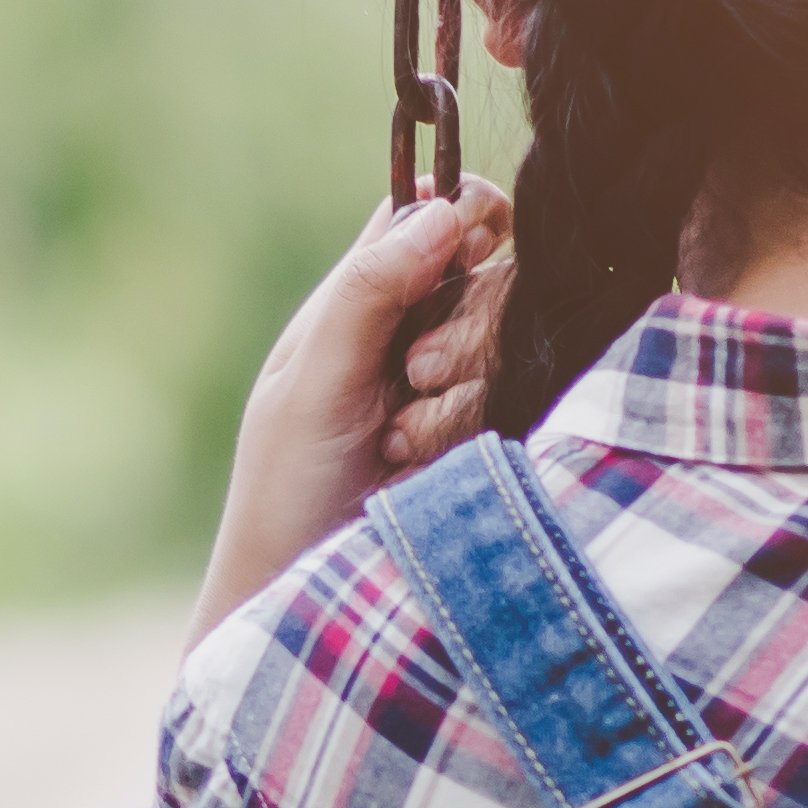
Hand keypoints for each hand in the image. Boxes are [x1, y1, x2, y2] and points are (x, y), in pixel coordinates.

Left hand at [196, 179, 515, 641]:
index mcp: (364, 297)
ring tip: (402, 439)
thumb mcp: (314, 380)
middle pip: (488, 272)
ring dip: (461, 387)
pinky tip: (422, 463)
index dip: (466, 214)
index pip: (429, 214)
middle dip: (461, 325)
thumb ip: (370, 289)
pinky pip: (521, 396)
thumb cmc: (286, 485)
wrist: (317, 595)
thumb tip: (443, 212)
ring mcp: (458, 382)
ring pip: (509, 336)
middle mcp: (416, 329)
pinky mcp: (492, 431)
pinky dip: (472, 427)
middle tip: (413, 376)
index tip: (476, 242)